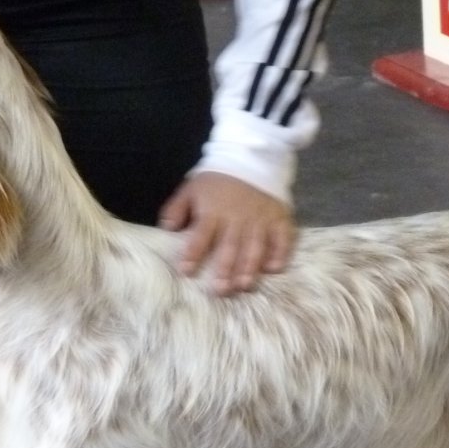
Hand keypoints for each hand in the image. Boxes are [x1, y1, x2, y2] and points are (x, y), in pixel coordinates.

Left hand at [158, 172, 295, 295]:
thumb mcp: (191, 188)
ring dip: (250, 267)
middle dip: (225, 270)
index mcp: (213, 211)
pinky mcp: (279, 218)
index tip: (186, 271)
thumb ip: (176, 208)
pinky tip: (274, 268)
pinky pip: (282, 238)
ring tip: (244, 286)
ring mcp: (260, 219)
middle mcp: (237, 218)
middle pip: (230, 246)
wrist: (250, 156)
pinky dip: (279, 253)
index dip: (193, 253)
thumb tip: (166, 229)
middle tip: (220, 291)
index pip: (201, 235)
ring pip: (256, 246)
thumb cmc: (217, 180)